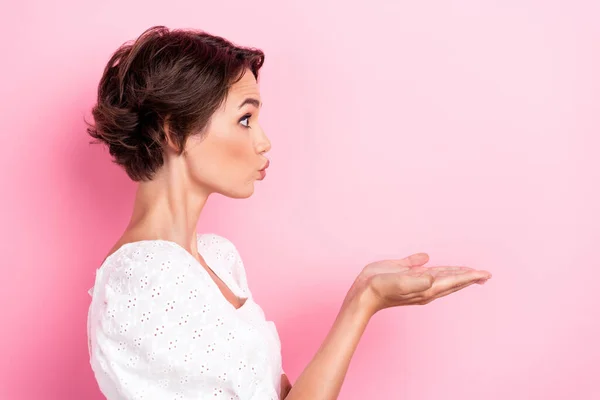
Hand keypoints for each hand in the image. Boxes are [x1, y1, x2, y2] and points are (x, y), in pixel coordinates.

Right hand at [347, 253, 491, 314]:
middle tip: (485, 275)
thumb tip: (431, 275)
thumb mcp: (400, 283)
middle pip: (452, 280)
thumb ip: (417, 279)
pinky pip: (424, 269)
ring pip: (441, 276)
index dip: (470, 276)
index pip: (454, 280)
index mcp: (427, 287)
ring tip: (468, 271)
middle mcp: (425, 285)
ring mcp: (416, 281)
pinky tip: (430, 260)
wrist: (363, 294)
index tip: (486, 274)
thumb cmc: (380, 289)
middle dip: (468, 277)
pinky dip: (432, 266)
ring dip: (455, 273)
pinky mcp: (405, 275)